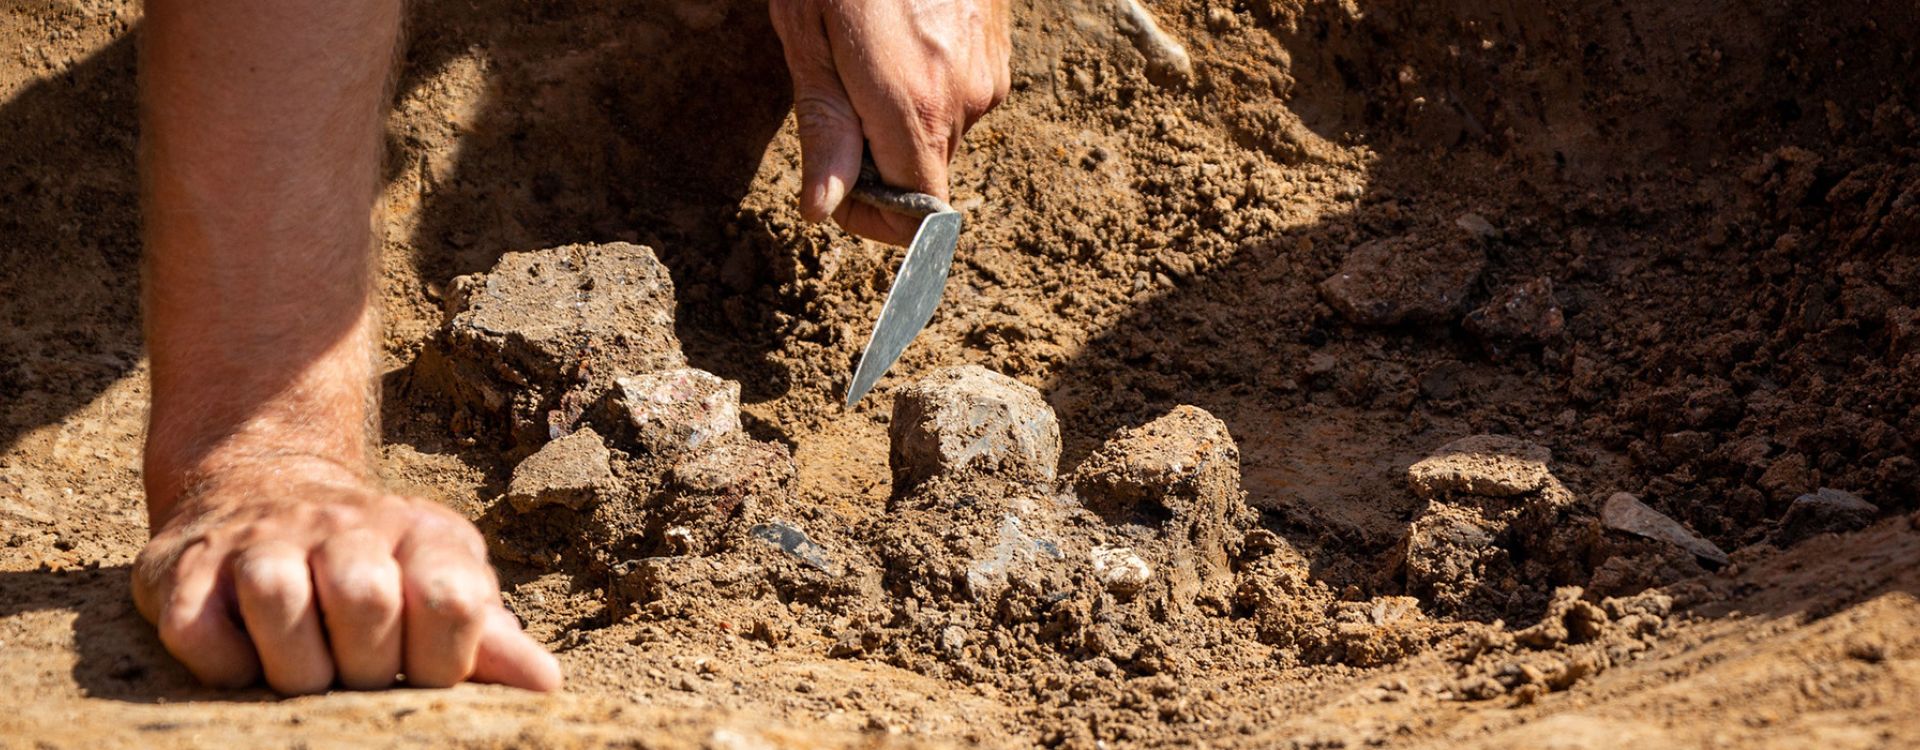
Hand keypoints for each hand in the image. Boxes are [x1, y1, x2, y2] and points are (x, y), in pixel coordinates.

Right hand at [131, 459, 562, 693]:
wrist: (265, 492)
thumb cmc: (377, 571)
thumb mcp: (442, 592)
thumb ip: (489, 644)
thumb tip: (546, 687)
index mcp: (424, 536)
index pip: (452, 601)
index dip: (441, 661)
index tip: (420, 673)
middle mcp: (345, 526)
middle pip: (364, 600)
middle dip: (364, 667)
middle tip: (356, 677)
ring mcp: (261, 540)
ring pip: (277, 597)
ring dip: (293, 667)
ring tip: (304, 677)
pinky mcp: (185, 568)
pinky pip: (196, 627)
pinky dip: (221, 665)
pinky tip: (242, 664)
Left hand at [771, 0, 1009, 243]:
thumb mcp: (810, 35)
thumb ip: (824, 126)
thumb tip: (821, 208)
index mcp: (915, 109)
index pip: (916, 221)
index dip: (874, 218)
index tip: (841, 185)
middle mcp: (963, 101)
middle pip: (923, 174)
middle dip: (879, 158)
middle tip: (840, 94)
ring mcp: (988, 75)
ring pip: (941, 133)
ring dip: (903, 115)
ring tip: (871, 51)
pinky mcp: (998, 51)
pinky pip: (960, 95)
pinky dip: (929, 83)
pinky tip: (900, 34)